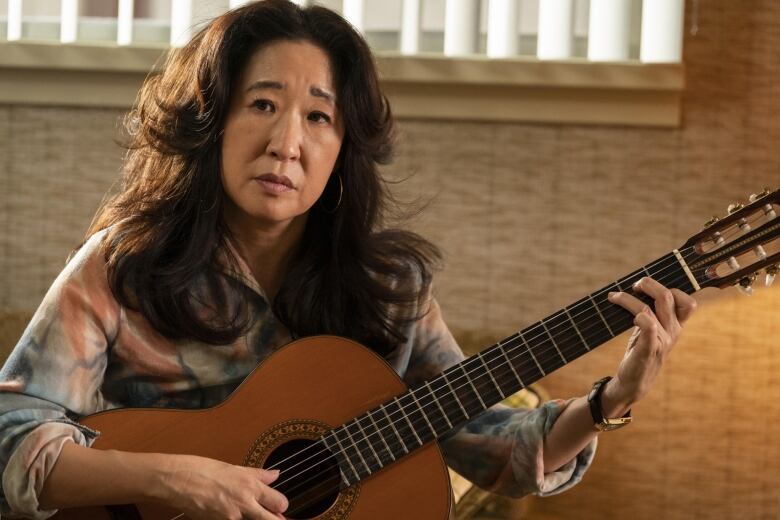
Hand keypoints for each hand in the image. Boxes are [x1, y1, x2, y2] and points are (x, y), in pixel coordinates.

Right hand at [156, 454, 287, 519]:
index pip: (279, 502)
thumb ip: (257, 474)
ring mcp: (231, 517)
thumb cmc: (201, 469)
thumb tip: (275, 475)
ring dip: (254, 519)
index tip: (278, 505)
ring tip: (246, 512)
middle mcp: (244, 503)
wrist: (176, 481)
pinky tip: (231, 514)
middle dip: (275, 519)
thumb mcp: (233, 467)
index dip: (281, 506)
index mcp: (250, 485)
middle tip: (272, 516)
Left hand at [602, 277, 696, 413]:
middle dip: (649, 284)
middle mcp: (672, 332)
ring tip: (613, 296)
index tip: (649, 286)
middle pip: (668, 297)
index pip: (687, 302)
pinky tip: (622, 312)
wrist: (634, 382)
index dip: (673, 288)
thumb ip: (654, 312)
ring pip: (648, 309)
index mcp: (676, 326)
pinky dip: (637, 315)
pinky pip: (648, 327)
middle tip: (634, 285)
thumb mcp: (653, 330)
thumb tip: (642, 286)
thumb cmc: (641, 351)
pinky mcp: (648, 349)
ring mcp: (661, 341)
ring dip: (628, 299)